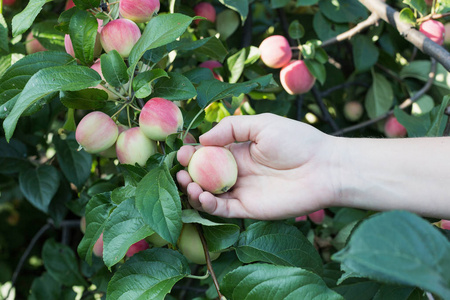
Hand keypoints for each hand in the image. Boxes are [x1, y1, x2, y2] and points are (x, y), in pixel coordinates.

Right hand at [177, 113, 340, 219]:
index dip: (193, 154)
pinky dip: (207, 206)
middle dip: (187, 174)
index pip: (208, 154)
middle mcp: (237, 173)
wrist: (323, 167)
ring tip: (187, 183)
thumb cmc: (297, 141)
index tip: (181, 152)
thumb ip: (231, 128)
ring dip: (193, 191)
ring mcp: (242, 192)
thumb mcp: (261, 124)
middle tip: (179, 170)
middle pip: (204, 176)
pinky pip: (222, 210)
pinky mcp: (248, 209)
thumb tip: (203, 138)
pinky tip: (200, 195)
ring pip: (209, 195)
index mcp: (238, 151)